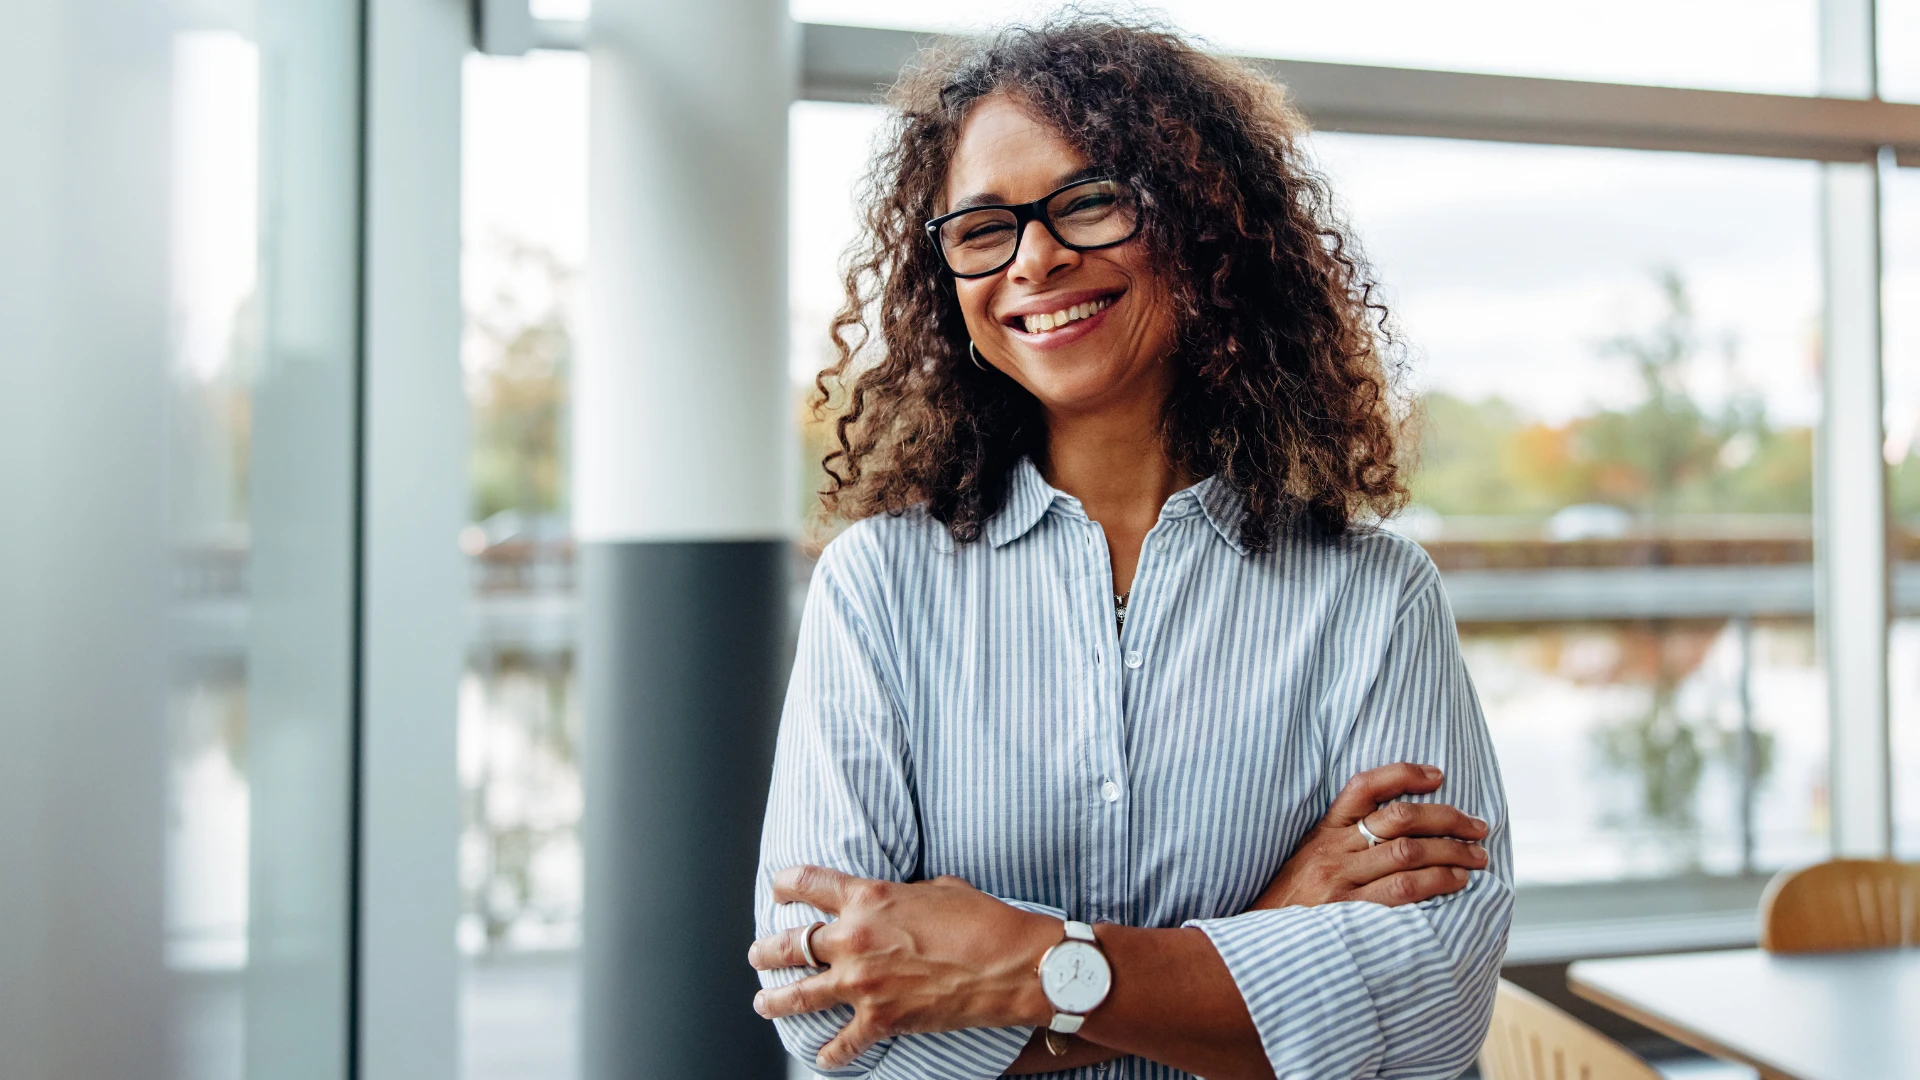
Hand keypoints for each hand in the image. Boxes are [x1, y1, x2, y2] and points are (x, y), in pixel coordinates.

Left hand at [747, 865, 1059, 1069]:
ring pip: (798, 994)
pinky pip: (842, 1044)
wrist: (1011, 966)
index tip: (778, 889)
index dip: (785, 884)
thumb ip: (903, 894)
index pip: (808, 883)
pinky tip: (823, 1057)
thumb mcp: (938, 887)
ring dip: (775, 1000)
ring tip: (763, 1002)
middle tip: (759, 952)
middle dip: (766, 949)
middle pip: (789, 943)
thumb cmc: (983, 920)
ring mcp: (863, 983)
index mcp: (869, 897)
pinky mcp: (880, 1020)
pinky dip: (830, 1054)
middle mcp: (855, 938)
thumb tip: (899, 901)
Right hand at [1250, 763, 1487, 909]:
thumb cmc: (1291, 905)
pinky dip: (1436, 882)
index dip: (1404, 774)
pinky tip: (1455, 883)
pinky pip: (1402, 890)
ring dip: (1451, 852)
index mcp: (1323, 832)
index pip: (1364, 786)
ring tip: (1476, 858)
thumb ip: (1343, 842)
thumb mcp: (1308, 860)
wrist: (1260, 944)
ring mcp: (1340, 880)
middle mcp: (1332, 850)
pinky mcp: (1348, 911)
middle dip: (1447, 818)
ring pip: (1407, 852)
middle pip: (1398, 818)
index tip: (1438, 776)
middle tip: (1478, 828)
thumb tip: (1399, 828)